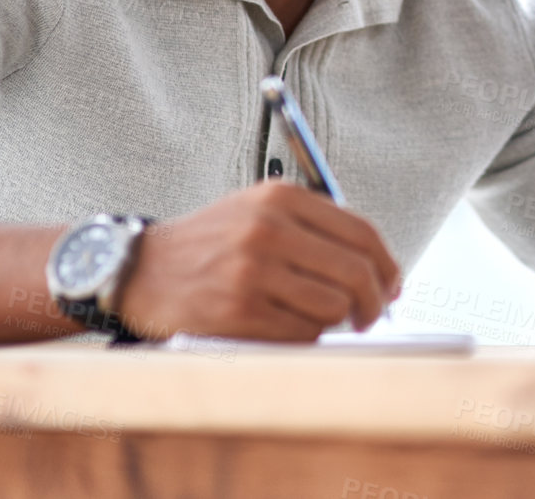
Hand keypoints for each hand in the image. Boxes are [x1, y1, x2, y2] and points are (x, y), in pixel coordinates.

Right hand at [115, 180, 400, 341]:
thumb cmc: (211, 244)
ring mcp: (252, 271)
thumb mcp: (260, 210)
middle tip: (371, 316)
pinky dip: (305, 337)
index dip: (387, 266)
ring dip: (335, 322)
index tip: (392, 285)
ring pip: (332, 308)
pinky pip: (301, 334)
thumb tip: (378, 269)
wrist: (141, 270)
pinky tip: (286, 327)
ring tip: (317, 318)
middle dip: (374, 302)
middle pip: (355, 272)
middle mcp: (268, 229)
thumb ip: (316, 228)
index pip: (361, 232)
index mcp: (280, 198)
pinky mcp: (238, 311)